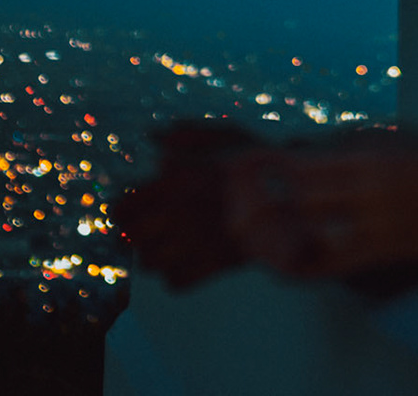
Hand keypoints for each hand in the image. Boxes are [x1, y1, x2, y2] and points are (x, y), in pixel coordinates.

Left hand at [115, 122, 258, 289]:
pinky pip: (175, 282)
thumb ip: (184, 135)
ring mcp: (196, 244)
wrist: (295, 196)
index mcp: (178, 182)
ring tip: (163, 242)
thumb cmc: (257, 161)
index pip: (126, 208)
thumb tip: (153, 137)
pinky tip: (183, 258)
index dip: (122, 209)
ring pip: (150, 263)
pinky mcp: (214, 265)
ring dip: (151, 253)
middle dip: (135, 232)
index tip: (126, 206)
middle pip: (134, 238)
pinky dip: (174, 274)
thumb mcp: (222, 134)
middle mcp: (181, 216)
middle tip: (143, 225)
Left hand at [224, 141, 417, 279]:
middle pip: (302, 196)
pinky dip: (307, 265)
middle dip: (271, 203)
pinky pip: (335, 262)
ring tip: (258, 232)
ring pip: (313, 228)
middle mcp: (369, 190)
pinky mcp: (385, 250)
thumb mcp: (398, 148)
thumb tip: (320, 150)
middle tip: (245, 207)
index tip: (252, 173)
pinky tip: (287, 265)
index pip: (308, 165)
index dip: (274, 171)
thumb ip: (360, 150)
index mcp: (370, 160)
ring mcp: (376, 223)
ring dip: (283, 231)